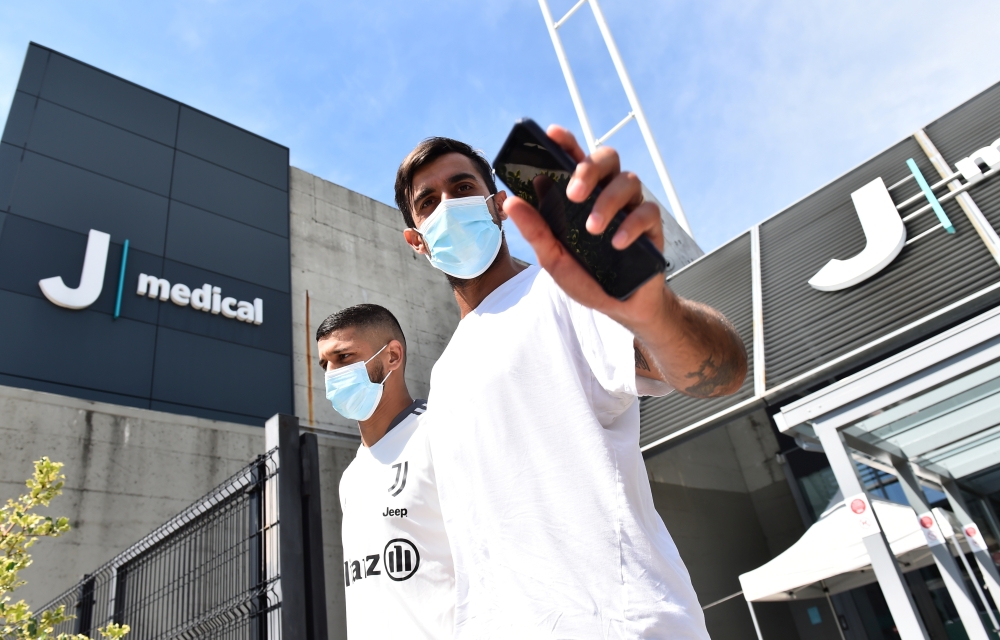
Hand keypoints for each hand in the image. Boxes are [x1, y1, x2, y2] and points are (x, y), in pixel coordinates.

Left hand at [502, 124, 672, 332]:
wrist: (621, 305)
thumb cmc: (586, 276)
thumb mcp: (554, 257)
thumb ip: (536, 231)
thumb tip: (511, 203)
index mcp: (583, 195)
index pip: (575, 158)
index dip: (566, 142)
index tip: (553, 134)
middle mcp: (608, 193)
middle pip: (607, 157)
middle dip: (589, 168)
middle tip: (574, 193)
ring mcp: (631, 207)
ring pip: (628, 180)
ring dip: (607, 202)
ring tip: (593, 229)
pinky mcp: (651, 226)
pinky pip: (648, 210)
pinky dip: (631, 225)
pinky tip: (617, 243)